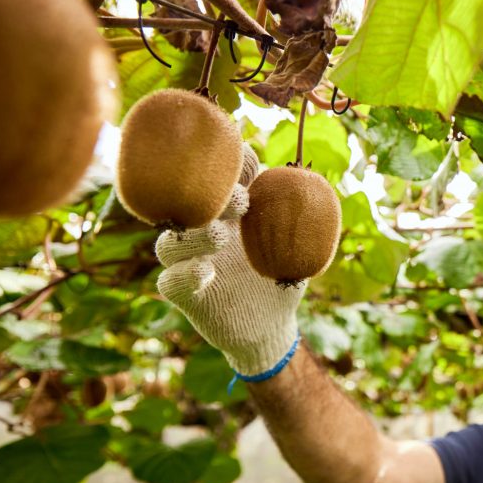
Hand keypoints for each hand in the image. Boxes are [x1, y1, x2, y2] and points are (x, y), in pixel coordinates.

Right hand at [155, 184, 304, 376]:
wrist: (271, 325)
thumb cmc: (282, 277)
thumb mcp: (297, 248)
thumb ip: (299, 219)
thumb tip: (311, 181)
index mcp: (229, 216)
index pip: (222, 183)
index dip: (232, 167)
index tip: (250, 157)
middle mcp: (203, 233)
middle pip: (192, 210)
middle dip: (213, 199)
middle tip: (241, 200)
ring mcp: (190, 263)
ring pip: (171, 245)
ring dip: (195, 237)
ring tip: (221, 236)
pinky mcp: (185, 295)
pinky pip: (171, 282)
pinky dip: (184, 276)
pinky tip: (205, 273)